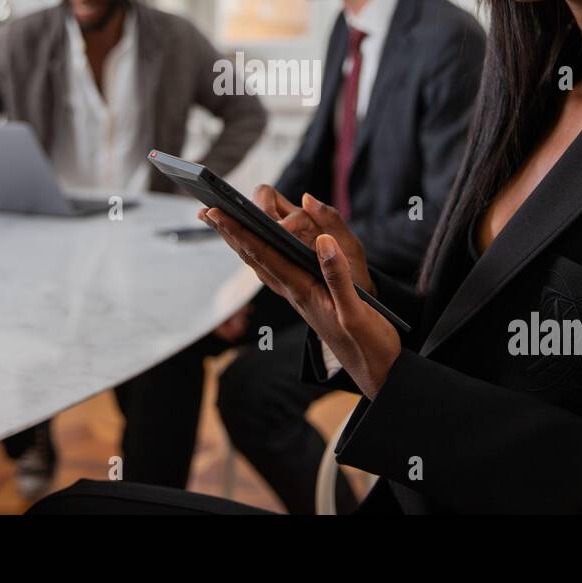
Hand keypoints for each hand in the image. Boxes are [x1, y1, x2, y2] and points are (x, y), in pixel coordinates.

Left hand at [197, 206, 400, 399]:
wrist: (375, 371)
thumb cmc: (368, 343)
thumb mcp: (357, 310)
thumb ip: (338, 276)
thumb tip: (322, 241)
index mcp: (303, 291)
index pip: (265, 256)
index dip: (240, 232)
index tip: (217, 213)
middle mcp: (295, 292)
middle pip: (255, 258)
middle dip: (230, 234)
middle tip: (206, 211)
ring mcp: (299, 297)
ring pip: (262, 264)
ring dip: (241, 242)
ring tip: (224, 224)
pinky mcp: (307, 300)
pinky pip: (277, 271)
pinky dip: (262, 254)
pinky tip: (259, 248)